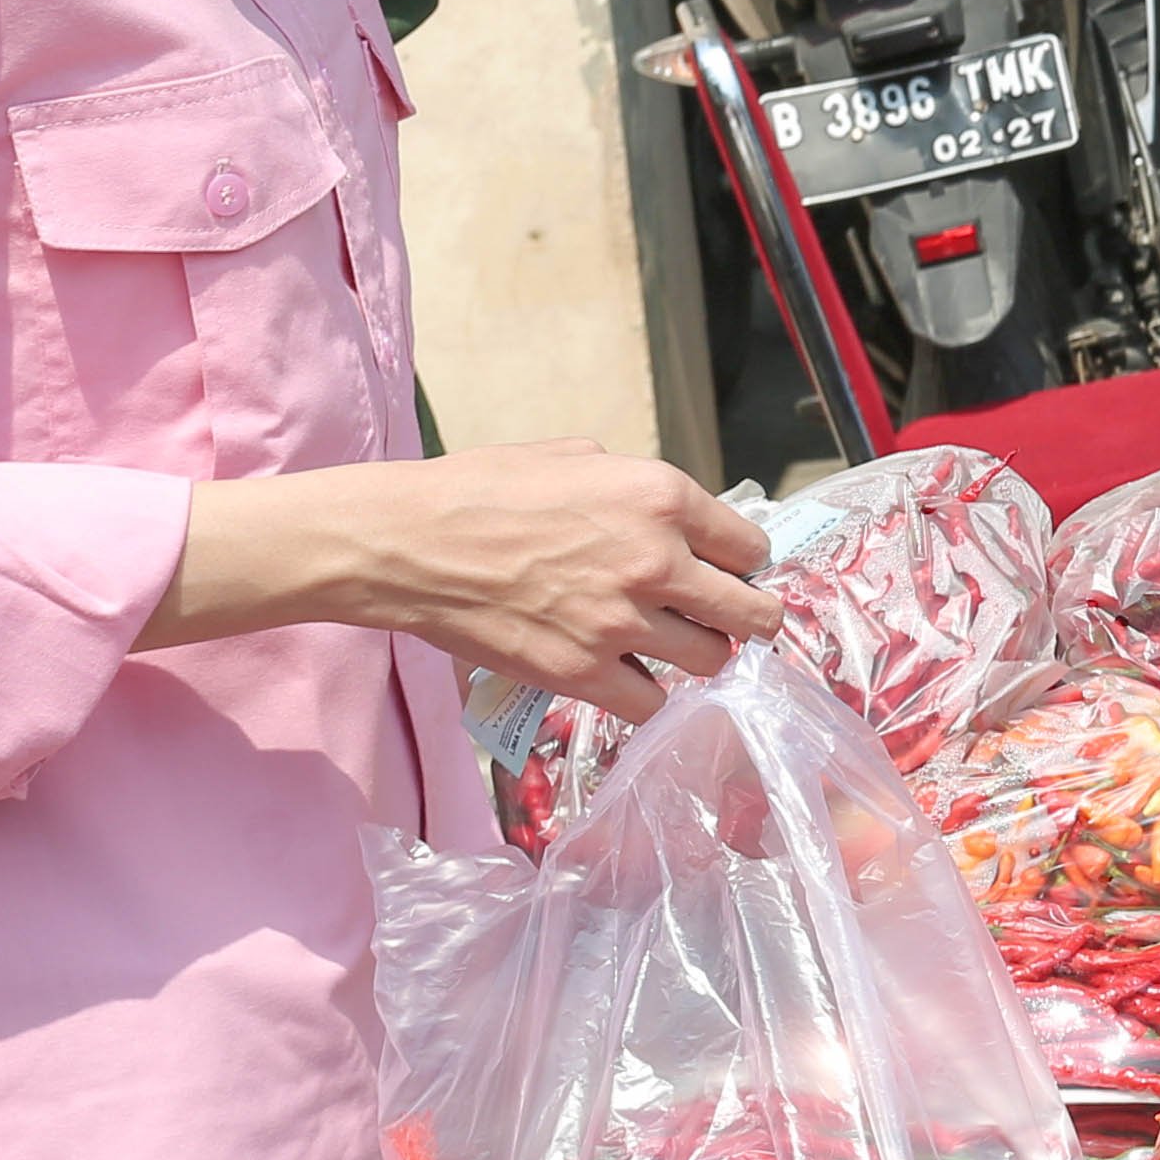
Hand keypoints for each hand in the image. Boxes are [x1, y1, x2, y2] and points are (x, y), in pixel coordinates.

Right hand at [158, 440, 784, 716]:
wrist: (407, 543)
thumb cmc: (482, 488)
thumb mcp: (575, 456)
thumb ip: (638, 488)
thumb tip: (673, 518)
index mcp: (662, 497)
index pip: (750, 547)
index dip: (741, 563)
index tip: (725, 571)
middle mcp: (657, 561)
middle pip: (751, 614)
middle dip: (746, 619)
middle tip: (725, 621)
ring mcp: (623, 624)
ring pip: (709, 663)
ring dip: (694, 656)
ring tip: (666, 646)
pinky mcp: (582, 674)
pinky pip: (650, 703)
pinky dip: (642, 694)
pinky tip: (623, 675)